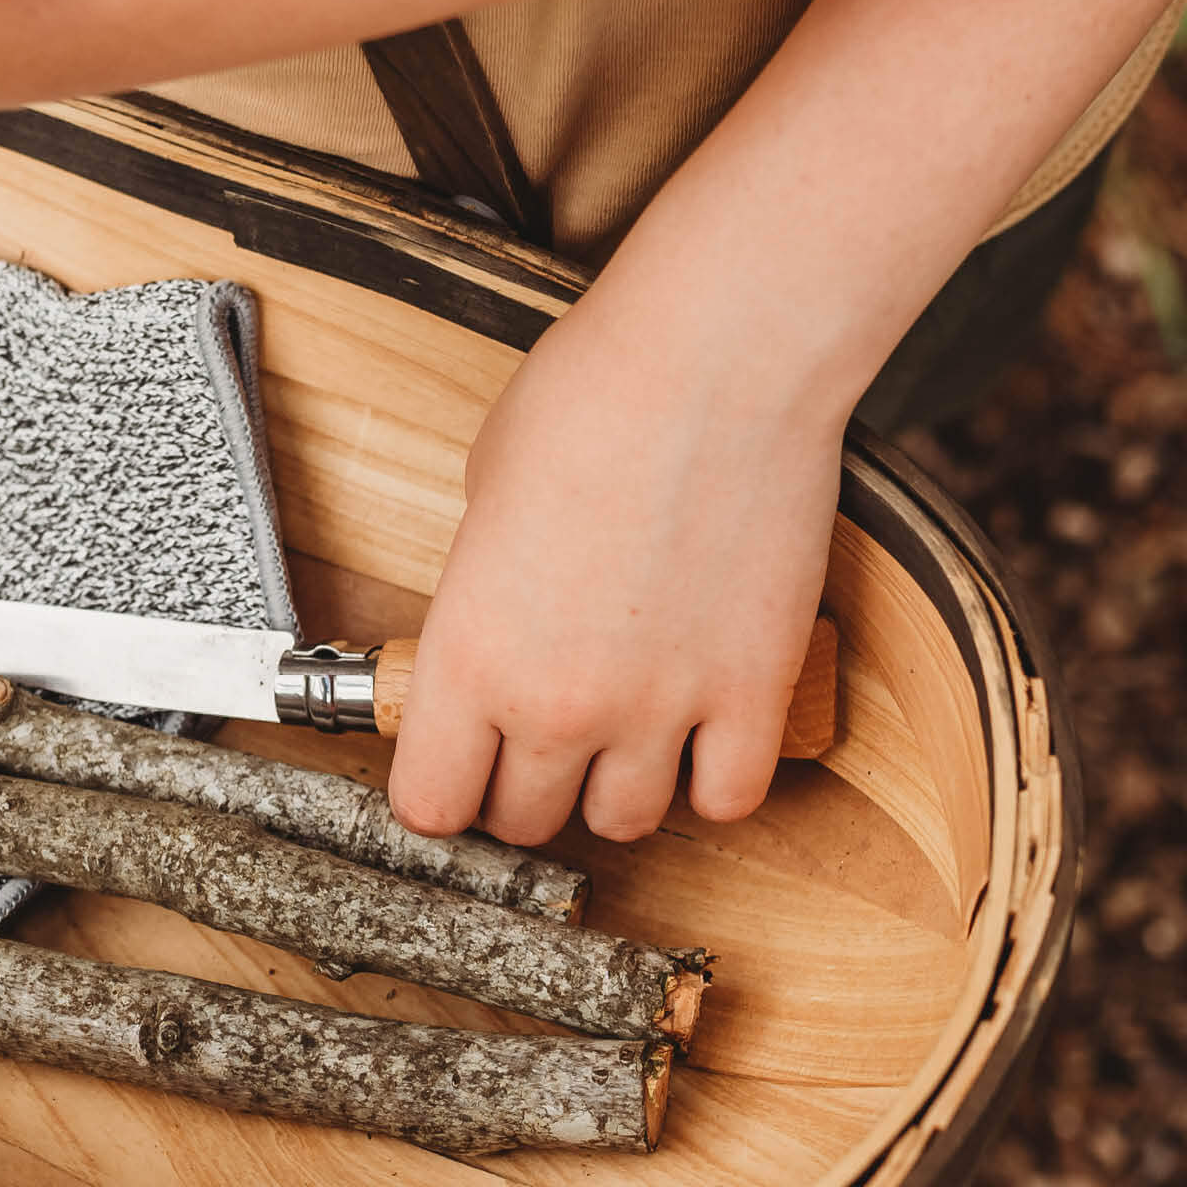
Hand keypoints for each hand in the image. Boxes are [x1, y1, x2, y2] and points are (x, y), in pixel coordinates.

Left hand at [385, 300, 841, 846]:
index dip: (440, 791)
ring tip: (622, 727)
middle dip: (524, 785)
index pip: (431, 805)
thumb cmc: (587, 400)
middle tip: (537, 737)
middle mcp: (558, 702)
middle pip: (526, 819)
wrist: (711, 363)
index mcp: (469, 654)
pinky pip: (729, 798)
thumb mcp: (482, 495)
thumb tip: (500, 624)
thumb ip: (483, 592)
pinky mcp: (755, 693)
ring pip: (625, 823)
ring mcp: (662, 707)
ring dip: (616, 784)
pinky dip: (712, 778)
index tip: (455, 770)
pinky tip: (701, 731)